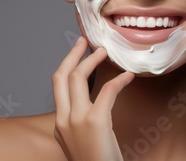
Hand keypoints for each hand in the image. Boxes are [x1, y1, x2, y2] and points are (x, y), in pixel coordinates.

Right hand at [52, 36, 134, 160]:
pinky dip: (118, 80)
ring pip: (77, 78)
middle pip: (61, 76)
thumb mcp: (79, 144)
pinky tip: (128, 76)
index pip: (58, 86)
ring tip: (104, 52)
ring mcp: (76, 120)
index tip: (77, 53)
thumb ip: (77, 125)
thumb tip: (90, 107)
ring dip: (91, 61)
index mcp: (59, 125)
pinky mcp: (95, 122)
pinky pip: (106, 91)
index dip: (67, 65)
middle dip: (72, 55)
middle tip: (84, 41)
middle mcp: (63, 120)